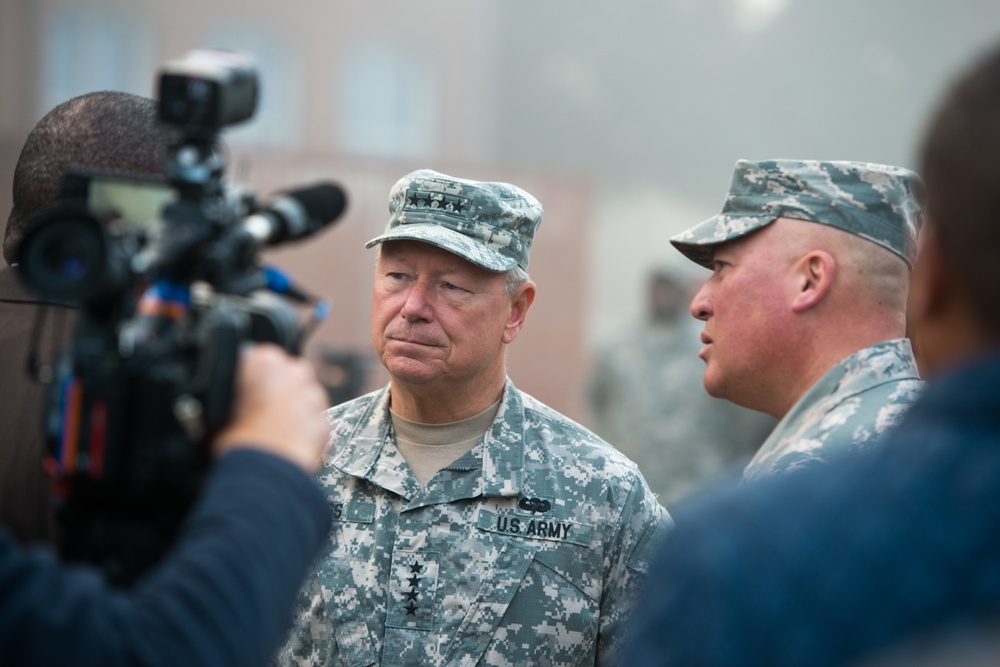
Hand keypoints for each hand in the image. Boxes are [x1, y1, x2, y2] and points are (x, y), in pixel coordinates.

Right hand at [213, 344, 327, 471]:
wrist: (262, 474)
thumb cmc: (237, 442)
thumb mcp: (219, 407)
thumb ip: (232, 391)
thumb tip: (230, 397)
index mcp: (265, 360)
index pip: (260, 358)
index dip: (253, 377)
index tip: (249, 391)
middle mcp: (294, 372)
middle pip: (287, 373)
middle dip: (278, 388)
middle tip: (261, 411)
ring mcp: (313, 396)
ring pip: (304, 395)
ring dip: (293, 407)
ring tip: (273, 429)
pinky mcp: (326, 420)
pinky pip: (314, 419)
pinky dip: (305, 428)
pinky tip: (287, 441)